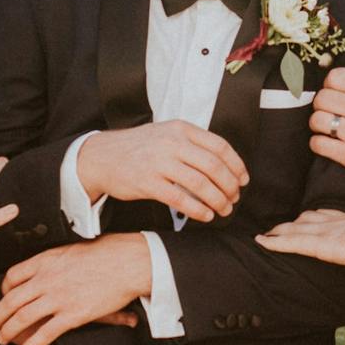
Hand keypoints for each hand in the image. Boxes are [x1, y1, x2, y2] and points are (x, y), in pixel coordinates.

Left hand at [0, 234, 155, 344]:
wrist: (127, 262)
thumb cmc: (107, 252)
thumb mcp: (73, 248)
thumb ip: (56, 261)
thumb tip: (51, 267)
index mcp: (45, 260)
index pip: (12, 276)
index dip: (3, 290)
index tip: (4, 297)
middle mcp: (46, 279)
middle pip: (11, 300)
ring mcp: (58, 298)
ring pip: (21, 318)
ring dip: (7, 331)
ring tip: (2, 339)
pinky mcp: (72, 315)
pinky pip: (44, 334)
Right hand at [73, 121, 248, 222]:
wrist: (101, 156)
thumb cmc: (138, 148)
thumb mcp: (166, 133)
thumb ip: (192, 143)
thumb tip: (224, 165)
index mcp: (181, 129)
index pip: (219, 146)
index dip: (237, 165)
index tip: (243, 180)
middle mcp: (172, 143)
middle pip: (214, 166)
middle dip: (230, 186)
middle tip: (234, 198)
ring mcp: (159, 163)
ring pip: (200, 184)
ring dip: (218, 200)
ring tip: (223, 210)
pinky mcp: (148, 183)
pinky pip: (181, 199)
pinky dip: (198, 210)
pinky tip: (205, 215)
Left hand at [257, 207, 344, 300]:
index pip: (327, 218)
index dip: (312, 218)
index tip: (302, 220)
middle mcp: (336, 225)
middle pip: (306, 221)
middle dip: (289, 225)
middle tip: (274, 229)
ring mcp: (327, 233)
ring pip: (295, 231)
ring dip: (278, 233)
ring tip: (263, 237)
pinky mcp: (323, 244)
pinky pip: (293, 242)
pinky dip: (276, 243)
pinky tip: (262, 242)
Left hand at [308, 50, 344, 186]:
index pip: (335, 76)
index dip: (332, 83)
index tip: (337, 91)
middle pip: (321, 97)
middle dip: (323, 103)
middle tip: (331, 109)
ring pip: (317, 120)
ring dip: (319, 123)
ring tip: (329, 126)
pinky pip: (318, 144)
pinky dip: (319, 143)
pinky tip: (328, 142)